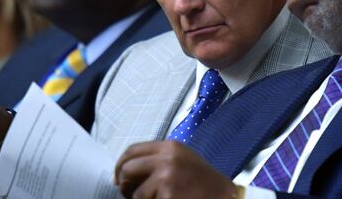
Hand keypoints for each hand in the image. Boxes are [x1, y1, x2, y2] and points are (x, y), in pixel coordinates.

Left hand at [115, 141, 235, 198]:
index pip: (132, 150)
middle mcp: (167, 158)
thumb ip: (157, 159)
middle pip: (127, 168)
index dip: (120, 164)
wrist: (223, 196)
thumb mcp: (182, 160)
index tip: (118, 176)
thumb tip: (124, 172)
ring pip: (134, 192)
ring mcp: (167, 177)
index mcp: (170, 147)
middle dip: (124, 183)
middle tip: (128, 193)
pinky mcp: (168, 196)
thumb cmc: (203, 182)